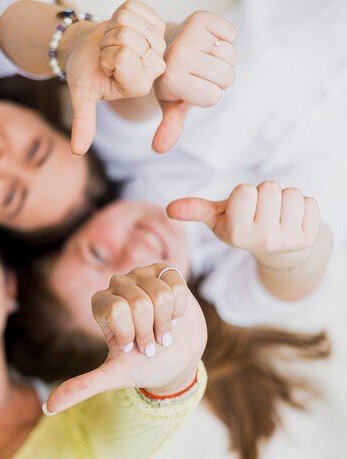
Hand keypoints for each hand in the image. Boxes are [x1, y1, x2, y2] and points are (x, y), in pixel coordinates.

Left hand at [45, 264, 205, 413]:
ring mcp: (142, 276)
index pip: (115, 309)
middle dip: (149, 331)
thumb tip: (49, 407)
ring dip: (166, 322)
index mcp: (101, 304)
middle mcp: (118, 285)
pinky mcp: (166, 272)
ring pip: (160, 295)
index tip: (131, 348)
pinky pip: (176, 285)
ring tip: (164, 331)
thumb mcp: (114, 376)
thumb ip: (82, 386)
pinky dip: (180, 308)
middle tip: (150, 343)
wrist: (178, 360)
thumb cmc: (143, 365)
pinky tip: (175, 316)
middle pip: (139, 303)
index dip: (129, 333)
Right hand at [65, 0, 166, 154]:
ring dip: (113, 28)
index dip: (105, 57)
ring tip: (111, 42)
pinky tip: (120, 28)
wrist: (88, 48)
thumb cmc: (85, 72)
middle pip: (128, 39)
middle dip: (109, 42)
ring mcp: (157, 43)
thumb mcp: (82, 96)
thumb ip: (84, 122)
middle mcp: (155, 67)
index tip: (103, 66)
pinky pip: (134, 8)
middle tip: (106, 54)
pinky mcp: (156, 22)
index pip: (123, 57)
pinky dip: (121, 14)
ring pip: (131, 22)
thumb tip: (77, 152)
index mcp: (140, 86)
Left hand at [152, 11, 237, 152]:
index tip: (192, 86)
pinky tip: (208, 41)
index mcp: (171, 80)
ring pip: (231, 57)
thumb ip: (170, 126)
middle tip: (199, 71)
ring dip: (223, 59)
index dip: (208, 94)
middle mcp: (178, 56)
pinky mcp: (202, 18)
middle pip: (225, 78)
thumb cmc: (175, 81)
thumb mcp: (172, 105)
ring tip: (203, 57)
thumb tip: (159, 148)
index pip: (213, 97)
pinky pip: (232, 35)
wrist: (167, 48)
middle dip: (218, 78)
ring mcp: (189, 35)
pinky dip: (226, 39)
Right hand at [166, 181, 320, 253]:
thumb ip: (196, 210)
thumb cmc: (242, 225)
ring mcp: (287, 240)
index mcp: (236, 234)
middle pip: (269, 188)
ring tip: (277, 214)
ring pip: (292, 194)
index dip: (245, 193)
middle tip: (262, 210)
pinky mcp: (309, 238)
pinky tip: (293, 219)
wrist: (275, 249)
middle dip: (266, 193)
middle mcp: (261, 240)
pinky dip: (303, 207)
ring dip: (285, 198)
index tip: (243, 207)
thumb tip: (169, 209)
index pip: (245, 190)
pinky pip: (311, 203)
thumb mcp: (218, 218)